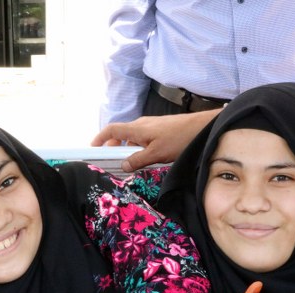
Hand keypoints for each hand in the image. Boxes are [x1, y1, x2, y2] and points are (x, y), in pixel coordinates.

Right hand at [91, 110, 220, 171]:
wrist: (202, 127)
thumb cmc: (179, 138)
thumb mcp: (157, 154)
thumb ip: (138, 160)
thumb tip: (122, 165)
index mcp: (137, 129)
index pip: (111, 130)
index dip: (99, 138)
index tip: (92, 148)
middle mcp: (141, 125)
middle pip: (120, 135)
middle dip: (112, 147)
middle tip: (110, 161)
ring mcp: (151, 126)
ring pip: (132, 138)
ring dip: (126, 149)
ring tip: (127, 164)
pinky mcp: (160, 129)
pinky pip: (142, 138)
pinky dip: (137, 148)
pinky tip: (144, 158)